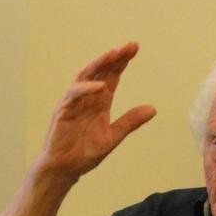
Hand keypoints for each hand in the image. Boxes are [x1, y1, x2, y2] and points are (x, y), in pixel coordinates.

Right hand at [37, 42, 155, 179]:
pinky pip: (73, 95)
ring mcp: (73, 103)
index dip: (122, 62)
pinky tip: (100, 86)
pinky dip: (86, 89)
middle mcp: (87, 98)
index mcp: (100, 103)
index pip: (112, 76)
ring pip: (85, 76)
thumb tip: (152, 109)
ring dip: (98, 64)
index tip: (134, 48)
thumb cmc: (84, 154)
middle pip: (100, 71)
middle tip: (129, 46)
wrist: (64, 170)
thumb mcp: (113, 137)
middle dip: (114, 58)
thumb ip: (130, 122)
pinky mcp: (62, 111)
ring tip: (113, 55)